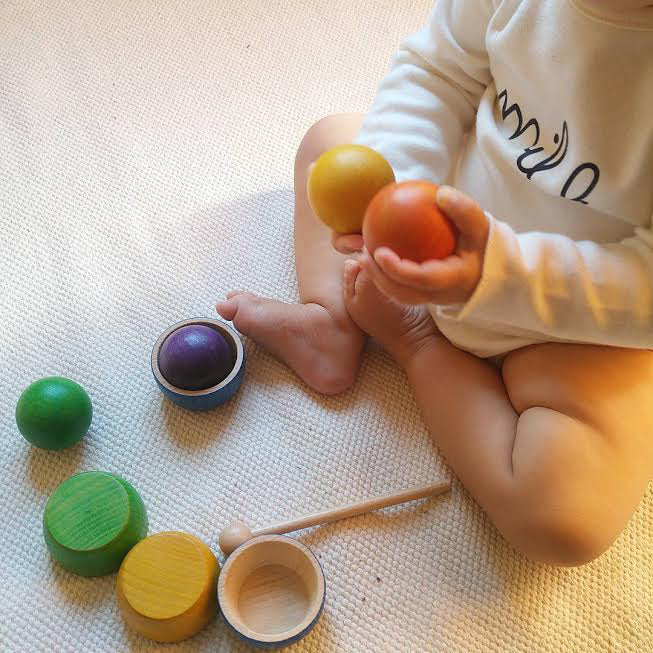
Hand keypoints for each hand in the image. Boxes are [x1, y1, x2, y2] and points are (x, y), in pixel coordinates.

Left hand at [358, 186, 488, 305]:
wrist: (489, 269)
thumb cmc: (482, 244)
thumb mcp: (480, 225)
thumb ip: (464, 210)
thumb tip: (440, 193)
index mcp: (453, 280)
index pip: (422, 279)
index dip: (398, 269)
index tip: (379, 251)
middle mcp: (440, 295)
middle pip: (403, 293)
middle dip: (379, 278)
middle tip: (362, 255)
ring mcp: (432, 299)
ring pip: (399, 296)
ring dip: (378, 279)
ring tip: (362, 257)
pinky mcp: (425, 296)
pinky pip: (401, 290)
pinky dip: (385, 276)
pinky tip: (373, 256)